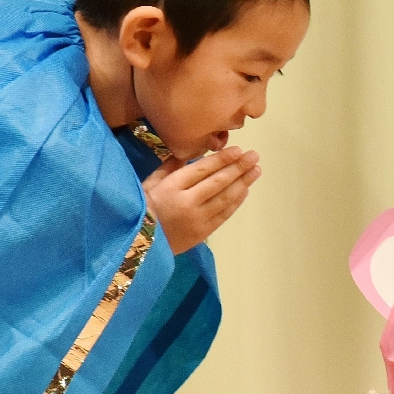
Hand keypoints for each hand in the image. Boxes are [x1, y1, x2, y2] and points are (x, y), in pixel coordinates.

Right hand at [144, 147, 261, 253]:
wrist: (137, 243)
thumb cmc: (141, 208)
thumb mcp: (149, 183)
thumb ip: (169, 167)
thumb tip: (188, 152)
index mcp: (171, 187)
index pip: (203, 169)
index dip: (222, 159)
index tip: (238, 150)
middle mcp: (188, 202)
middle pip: (218, 182)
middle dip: (238, 168)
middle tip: (254, 156)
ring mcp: (198, 219)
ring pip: (225, 198)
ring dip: (243, 183)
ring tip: (256, 171)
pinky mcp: (204, 232)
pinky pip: (224, 214)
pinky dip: (236, 202)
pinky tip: (245, 190)